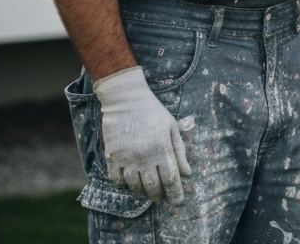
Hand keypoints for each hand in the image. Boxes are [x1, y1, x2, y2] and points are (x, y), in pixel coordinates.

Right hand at [93, 66, 191, 203]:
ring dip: (143, 191)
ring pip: (134, 187)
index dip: (175, 193)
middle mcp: (144, 157)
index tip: (178, 201)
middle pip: (153, 187)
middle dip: (159, 196)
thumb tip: (187, 173)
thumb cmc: (153, 111)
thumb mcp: (172, 127)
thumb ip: (180, 151)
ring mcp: (126, 158)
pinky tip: (130, 180)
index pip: (171, 179)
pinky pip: (117, 180)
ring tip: (148, 189)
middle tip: (162, 197)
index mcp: (161, 148)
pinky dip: (124, 184)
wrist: (126, 99)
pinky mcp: (112, 157)